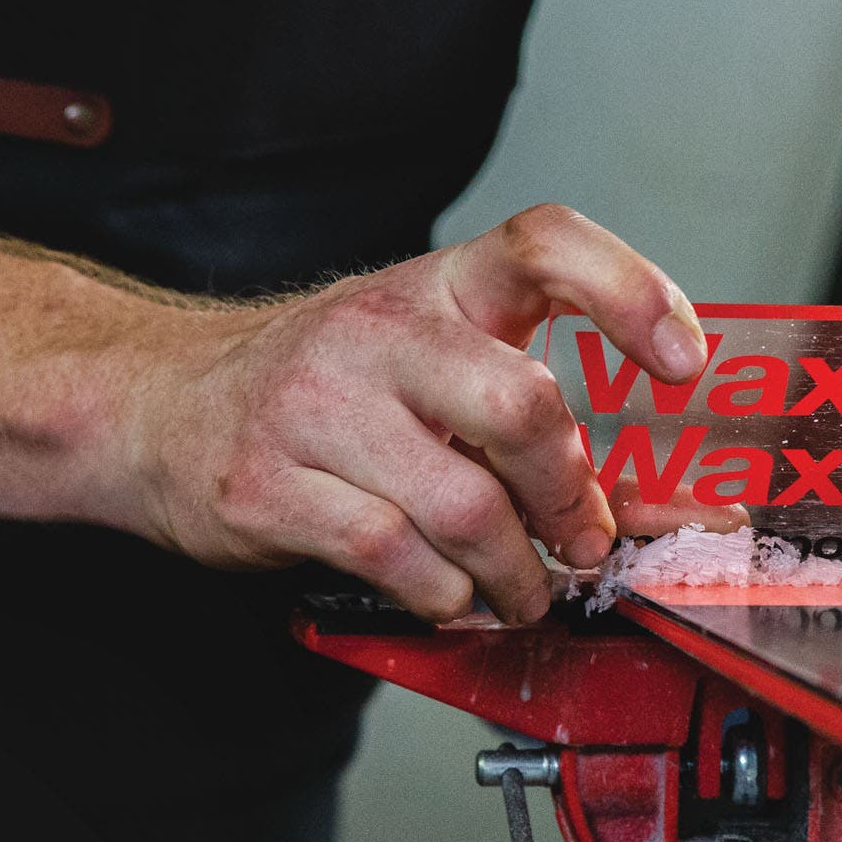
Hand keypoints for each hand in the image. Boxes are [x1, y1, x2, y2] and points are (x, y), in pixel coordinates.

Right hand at [113, 205, 705, 623]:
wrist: (158, 408)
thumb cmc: (325, 392)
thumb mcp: (426, 363)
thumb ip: (526, 415)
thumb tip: (652, 505)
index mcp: (437, 286)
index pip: (547, 244)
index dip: (629, 292)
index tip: (683, 361)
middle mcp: (379, 331)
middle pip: (521, 405)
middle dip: (569, 495)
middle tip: (581, 539)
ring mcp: (317, 407)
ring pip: (463, 504)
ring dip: (515, 572)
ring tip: (522, 591)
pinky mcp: (270, 486)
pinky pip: (392, 556)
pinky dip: (443, 596)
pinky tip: (451, 597)